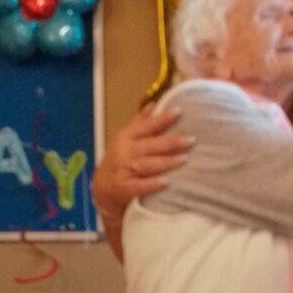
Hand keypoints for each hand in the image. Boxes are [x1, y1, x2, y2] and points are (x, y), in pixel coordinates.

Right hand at [90, 104, 193, 218]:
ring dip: (165, 162)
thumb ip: (141, 123)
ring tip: (184, 158)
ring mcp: (123, 171)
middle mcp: (124, 152)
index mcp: (126, 137)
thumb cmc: (119, 160)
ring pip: (146, 165)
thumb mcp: (126, 139)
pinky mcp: (124, 189)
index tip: (178, 112)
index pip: (145, 126)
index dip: (161, 119)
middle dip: (170, 142)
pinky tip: (166, 182)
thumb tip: (153, 104)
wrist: (102, 188)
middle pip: (149, 145)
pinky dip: (151, 184)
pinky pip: (138, 186)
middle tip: (190, 139)